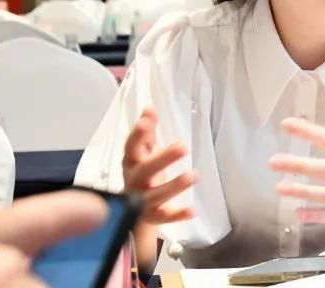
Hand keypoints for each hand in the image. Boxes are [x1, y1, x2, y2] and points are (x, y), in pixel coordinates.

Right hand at [122, 107, 197, 224]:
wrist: (130, 210)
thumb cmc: (140, 174)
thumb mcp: (142, 152)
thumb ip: (147, 131)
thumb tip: (149, 108)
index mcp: (131, 162)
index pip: (131, 147)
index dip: (137, 135)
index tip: (145, 122)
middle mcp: (134, 181)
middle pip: (145, 170)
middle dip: (163, 158)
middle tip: (183, 146)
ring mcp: (142, 201)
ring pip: (156, 194)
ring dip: (175, 185)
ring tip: (194, 175)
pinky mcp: (153, 217)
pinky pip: (165, 216)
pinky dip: (178, 215)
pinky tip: (193, 210)